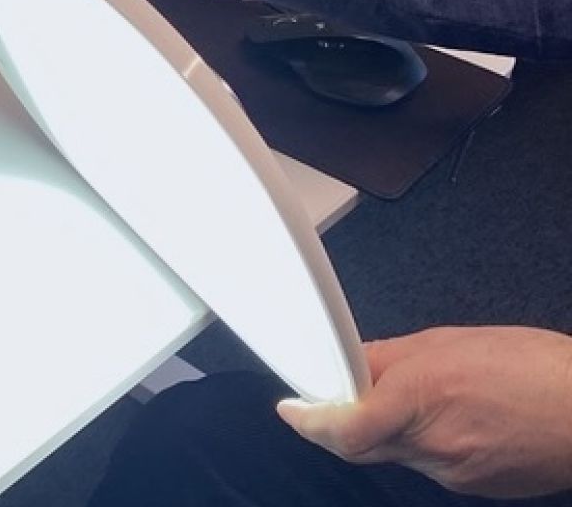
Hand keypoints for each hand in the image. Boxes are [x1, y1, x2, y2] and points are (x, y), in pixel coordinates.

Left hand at [277, 326, 571, 498]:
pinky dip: (427, 442)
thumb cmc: (539, 369)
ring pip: (397, 453)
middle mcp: (433, 444)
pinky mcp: (473, 487)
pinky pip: (431, 465)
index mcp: (421, 397)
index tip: (291, 409)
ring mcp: (453, 472)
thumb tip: (351, 364)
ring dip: (392, 428)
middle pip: (362, 444)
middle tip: (338, 397)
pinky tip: (455, 419)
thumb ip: (390, 357)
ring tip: (429, 397)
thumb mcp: (451, 342)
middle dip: (343, 422)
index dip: (309, 421)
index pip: (344, 427)